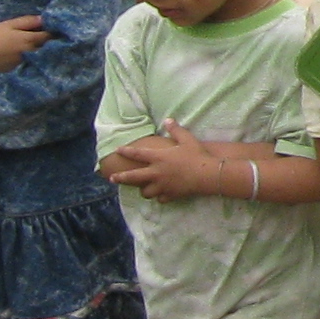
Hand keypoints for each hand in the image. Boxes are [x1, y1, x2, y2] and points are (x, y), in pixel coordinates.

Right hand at [0, 14, 49, 77]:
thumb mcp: (8, 24)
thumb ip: (27, 22)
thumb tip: (43, 19)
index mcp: (29, 41)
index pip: (48, 36)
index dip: (51, 31)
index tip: (52, 27)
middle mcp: (29, 54)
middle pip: (44, 47)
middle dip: (46, 41)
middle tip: (42, 34)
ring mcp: (23, 63)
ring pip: (36, 55)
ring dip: (36, 49)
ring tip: (29, 43)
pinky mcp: (15, 69)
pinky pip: (26, 61)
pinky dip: (26, 57)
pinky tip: (18, 52)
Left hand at [102, 122, 217, 201]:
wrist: (207, 174)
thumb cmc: (196, 155)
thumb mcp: (187, 139)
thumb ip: (175, 130)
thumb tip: (167, 120)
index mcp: (158, 158)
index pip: (137, 154)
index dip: (126, 151)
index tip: (117, 150)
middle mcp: (156, 173)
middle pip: (133, 177)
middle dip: (121, 178)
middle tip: (112, 178)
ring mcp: (162, 185)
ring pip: (145, 192)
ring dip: (144, 190)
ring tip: (143, 188)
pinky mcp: (170, 194)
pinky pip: (161, 199)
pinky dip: (160, 197)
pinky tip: (162, 195)